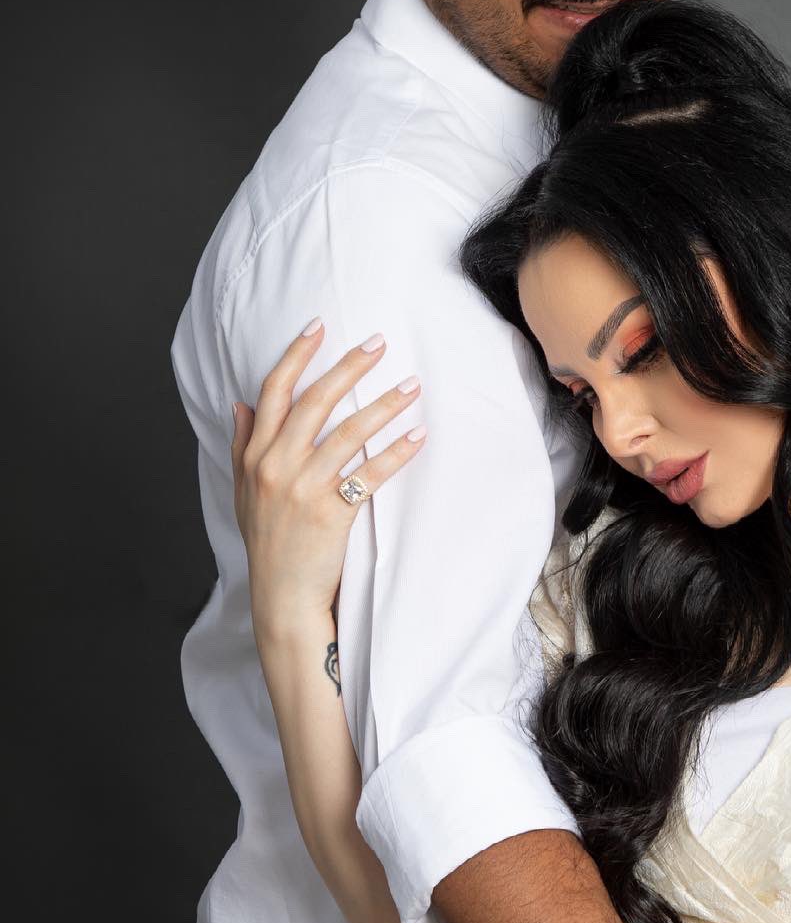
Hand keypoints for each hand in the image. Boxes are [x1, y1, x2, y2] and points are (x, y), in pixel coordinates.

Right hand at [231, 321, 425, 635]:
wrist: (280, 596)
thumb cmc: (267, 542)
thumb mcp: (242, 491)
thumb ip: (242, 445)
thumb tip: (240, 405)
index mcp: (255, 454)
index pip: (273, 392)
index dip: (296, 355)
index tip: (318, 326)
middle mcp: (275, 465)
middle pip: (315, 402)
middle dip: (348, 367)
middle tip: (379, 343)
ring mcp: (302, 488)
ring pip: (347, 433)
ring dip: (383, 405)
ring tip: (412, 386)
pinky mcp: (330, 512)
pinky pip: (369, 475)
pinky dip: (396, 453)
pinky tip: (418, 436)